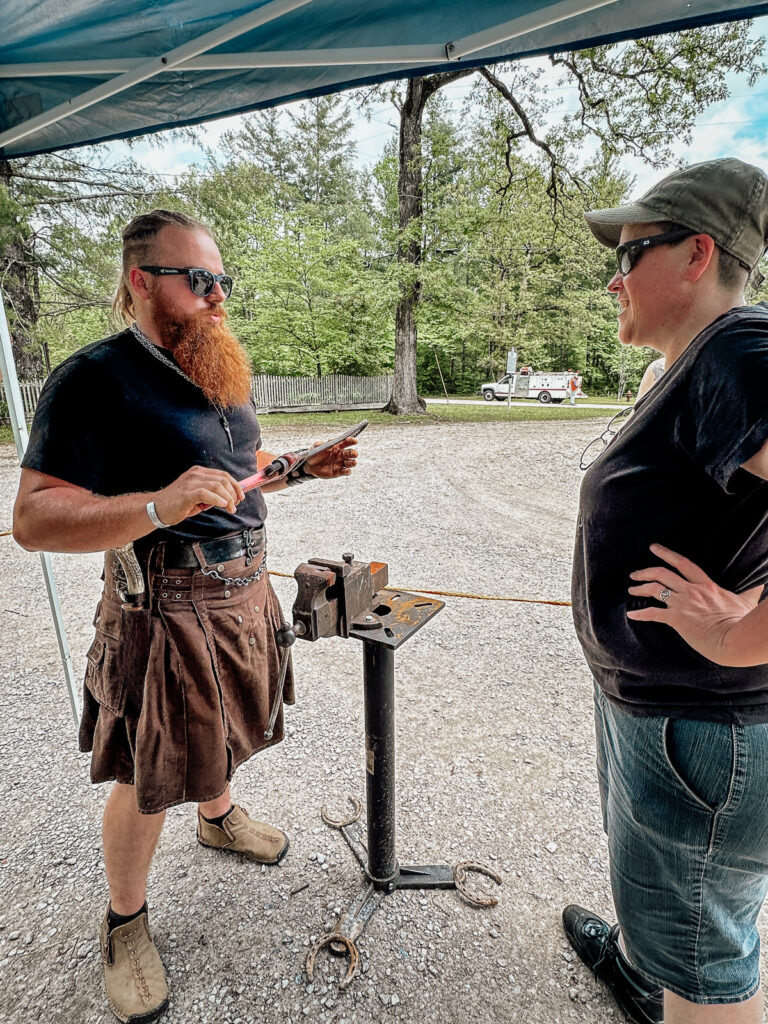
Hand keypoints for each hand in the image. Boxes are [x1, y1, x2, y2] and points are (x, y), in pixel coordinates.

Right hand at [153, 466, 245, 523]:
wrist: (156, 508)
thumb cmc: (176, 504)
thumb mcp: (196, 496)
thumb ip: (210, 494)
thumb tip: (228, 499)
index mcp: (198, 473)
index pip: (222, 475)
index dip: (235, 485)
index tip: (240, 496)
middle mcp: (195, 474)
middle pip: (223, 479)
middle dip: (233, 493)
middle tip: (236, 505)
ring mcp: (191, 483)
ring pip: (218, 486)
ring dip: (228, 498)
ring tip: (231, 508)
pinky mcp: (187, 493)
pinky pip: (207, 493)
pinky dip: (218, 500)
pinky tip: (223, 505)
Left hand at [305, 437, 358, 479]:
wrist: (308, 465)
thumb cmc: (313, 453)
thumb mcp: (316, 446)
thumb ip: (322, 443)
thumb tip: (330, 441)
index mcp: (337, 447)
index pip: (346, 443)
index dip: (351, 441)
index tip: (355, 441)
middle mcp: (340, 455)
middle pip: (350, 453)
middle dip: (354, 453)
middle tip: (354, 454)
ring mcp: (340, 464)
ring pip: (350, 463)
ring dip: (353, 462)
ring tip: (353, 462)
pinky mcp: (338, 472)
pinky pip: (345, 472)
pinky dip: (348, 472)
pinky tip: (347, 471)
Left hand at [626, 542, 763, 663]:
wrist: (735, 638)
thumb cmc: (742, 621)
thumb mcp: (746, 601)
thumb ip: (750, 592)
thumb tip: (761, 586)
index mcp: (706, 585)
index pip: (683, 563)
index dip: (666, 553)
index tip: (653, 548)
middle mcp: (691, 591)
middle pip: (662, 573)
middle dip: (645, 571)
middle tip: (634, 574)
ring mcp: (683, 604)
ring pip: (655, 590)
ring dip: (639, 589)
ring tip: (631, 590)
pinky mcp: (677, 619)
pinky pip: (653, 614)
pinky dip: (640, 614)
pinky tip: (630, 615)